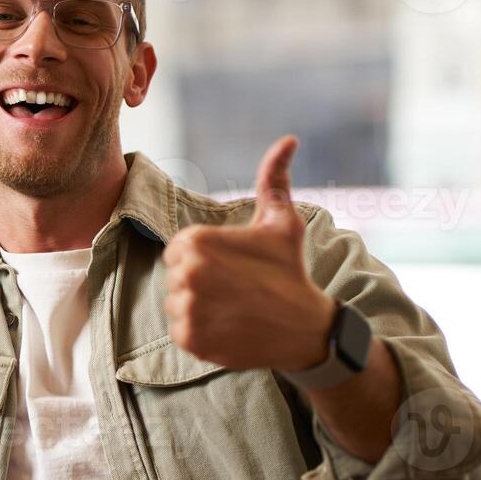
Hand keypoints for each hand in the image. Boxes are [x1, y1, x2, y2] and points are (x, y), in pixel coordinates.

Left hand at [162, 135, 335, 372]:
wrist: (306, 328)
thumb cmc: (290, 270)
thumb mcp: (283, 222)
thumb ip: (273, 179)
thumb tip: (288, 140)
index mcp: (197, 241)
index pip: (177, 249)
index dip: (203, 258)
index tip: (230, 267)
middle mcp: (187, 274)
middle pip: (174, 275)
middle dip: (198, 281)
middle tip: (234, 288)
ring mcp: (188, 309)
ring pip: (175, 303)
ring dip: (197, 307)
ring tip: (232, 306)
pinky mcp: (190, 339)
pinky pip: (179, 330)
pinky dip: (199, 330)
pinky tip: (227, 325)